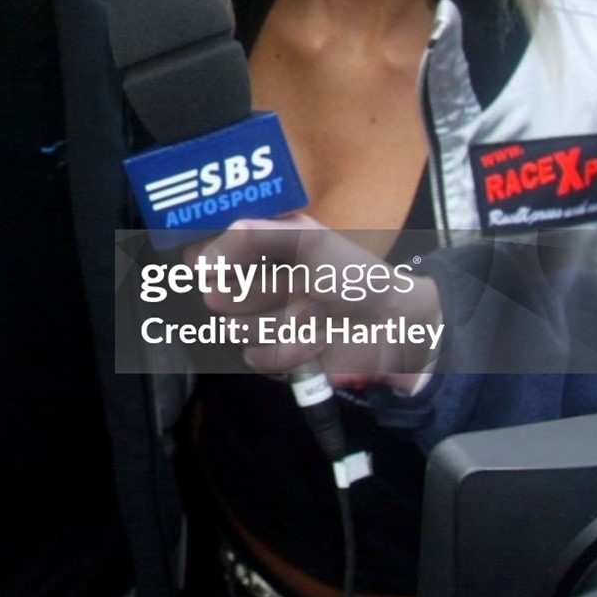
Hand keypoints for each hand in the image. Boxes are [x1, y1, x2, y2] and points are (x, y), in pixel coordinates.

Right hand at [185, 215, 443, 389]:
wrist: (394, 327)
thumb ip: (254, 239)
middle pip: (217, 294)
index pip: (206, 252)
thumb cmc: (353, 276)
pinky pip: (256, 358)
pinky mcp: (274, 357)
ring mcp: (262, 322)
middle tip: (291, 288)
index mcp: (260, 248)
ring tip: (315, 315)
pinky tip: (316, 342)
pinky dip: (288, 351)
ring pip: (236, 328)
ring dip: (279, 323)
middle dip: (257, 294)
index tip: (218, 267)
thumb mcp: (308, 241)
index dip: (211, 262)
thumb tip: (201, 261)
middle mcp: (254, 284)